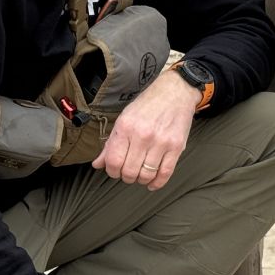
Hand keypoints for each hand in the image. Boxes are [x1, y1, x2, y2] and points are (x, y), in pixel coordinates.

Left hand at [91, 68, 199, 189]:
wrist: (175, 92)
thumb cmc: (148, 105)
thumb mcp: (124, 119)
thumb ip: (111, 143)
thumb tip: (98, 164)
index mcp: (126, 127)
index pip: (113, 161)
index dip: (112, 171)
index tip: (115, 171)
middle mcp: (143, 135)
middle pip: (129, 171)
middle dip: (126, 177)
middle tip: (128, 173)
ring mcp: (161, 142)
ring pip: (146, 174)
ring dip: (141, 180)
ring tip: (140, 175)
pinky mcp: (176, 147)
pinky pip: (166, 173)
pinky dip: (157, 183)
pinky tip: (152, 183)